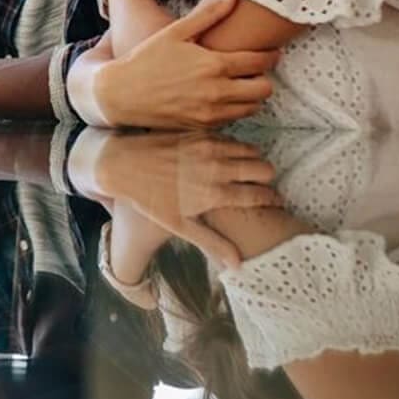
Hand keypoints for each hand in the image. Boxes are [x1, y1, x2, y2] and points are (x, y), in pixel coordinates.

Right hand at [75, 0, 279, 128]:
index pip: (261, 62)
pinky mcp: (202, 127)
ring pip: (252, 108)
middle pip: (264, 89)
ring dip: (251, 95)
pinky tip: (221, 97)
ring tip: (238, 84)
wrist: (120, 94)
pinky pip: (233, 119)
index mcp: (214, 65)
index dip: (271, 56)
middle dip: (263, 78)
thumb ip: (209, 14)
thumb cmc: (146, 60)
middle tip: (253, 70)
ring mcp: (210, 113)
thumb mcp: (175, 32)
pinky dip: (234, 109)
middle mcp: (217, 92)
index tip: (271, 53)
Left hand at [77, 131, 281, 268]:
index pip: (261, 195)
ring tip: (247, 171)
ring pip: (252, 150)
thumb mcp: (179, 225)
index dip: (273, 199)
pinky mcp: (200, 133)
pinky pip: (232, 138)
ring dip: (254, 160)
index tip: (276, 202)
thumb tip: (238, 265)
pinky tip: (228, 158)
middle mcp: (216, 168)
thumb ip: (212, 242)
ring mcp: (209, 147)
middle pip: (264, 168)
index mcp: (215, 193)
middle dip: (267, 178)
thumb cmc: (149, 198)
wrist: (122, 164)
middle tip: (261, 185)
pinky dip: (236, 147)